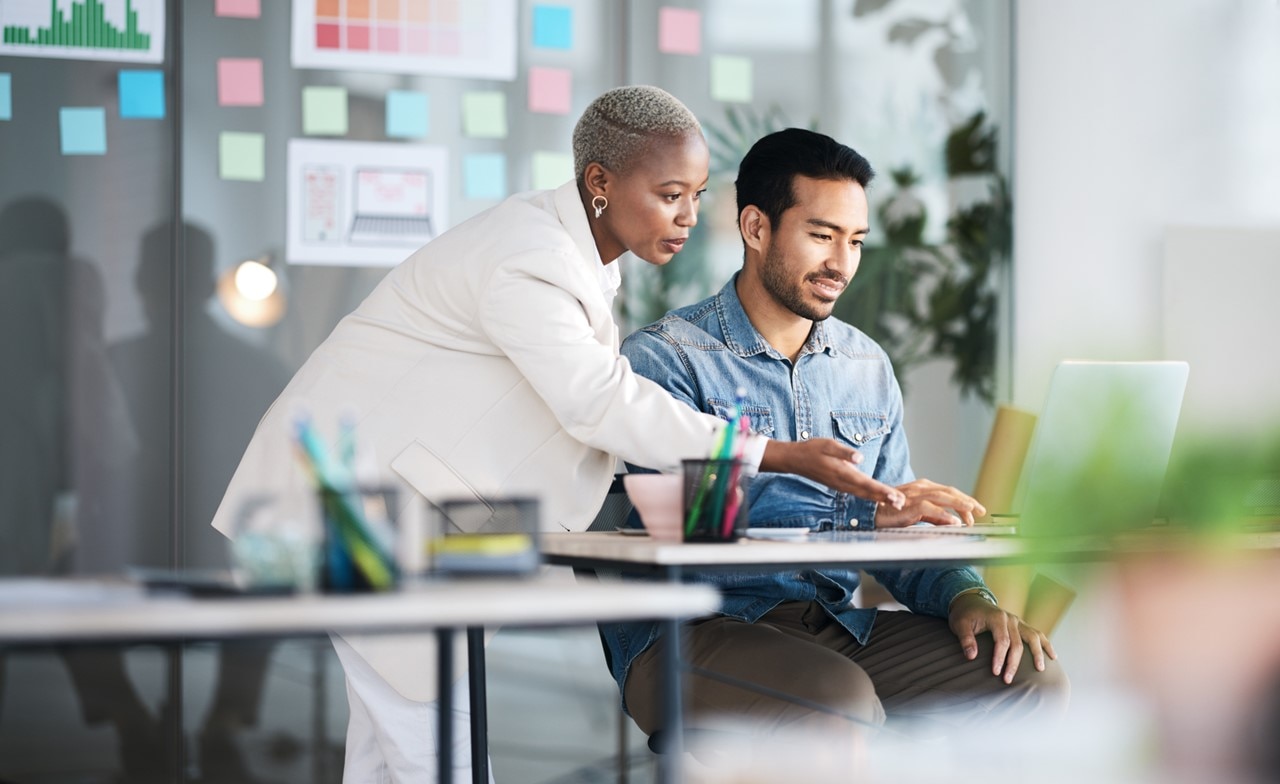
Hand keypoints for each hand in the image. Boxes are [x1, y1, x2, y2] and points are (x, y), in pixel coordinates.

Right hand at [761, 438, 905, 508]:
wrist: (795, 459)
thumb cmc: (812, 449)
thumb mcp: (827, 444)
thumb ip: (844, 452)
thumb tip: (859, 458)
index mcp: (841, 472)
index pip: (865, 483)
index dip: (881, 490)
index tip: (894, 496)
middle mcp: (842, 482)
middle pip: (867, 492)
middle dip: (885, 498)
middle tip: (901, 503)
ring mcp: (840, 485)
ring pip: (863, 494)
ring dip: (879, 498)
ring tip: (895, 503)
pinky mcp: (840, 485)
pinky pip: (858, 493)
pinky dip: (870, 496)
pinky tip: (879, 498)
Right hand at [873, 479, 985, 528]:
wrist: (870, 513)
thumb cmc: (891, 512)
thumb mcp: (917, 513)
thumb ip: (934, 516)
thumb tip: (953, 521)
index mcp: (923, 488)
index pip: (949, 491)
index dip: (964, 500)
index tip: (976, 510)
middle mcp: (921, 488)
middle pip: (949, 492)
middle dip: (967, 501)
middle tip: (980, 510)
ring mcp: (915, 495)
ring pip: (942, 497)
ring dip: (959, 504)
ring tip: (972, 511)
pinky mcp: (909, 505)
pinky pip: (930, 509)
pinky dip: (943, 515)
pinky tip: (954, 521)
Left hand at [948, 592, 1056, 683]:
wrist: (970, 601)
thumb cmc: (965, 614)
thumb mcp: (959, 624)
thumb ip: (965, 639)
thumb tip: (971, 656)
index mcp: (997, 618)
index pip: (1002, 641)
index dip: (1000, 658)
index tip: (995, 672)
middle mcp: (1010, 619)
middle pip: (1018, 643)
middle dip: (1013, 663)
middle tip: (1008, 680)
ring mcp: (1018, 621)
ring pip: (1033, 637)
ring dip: (1037, 653)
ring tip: (1040, 669)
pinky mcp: (1020, 625)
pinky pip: (1037, 634)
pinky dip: (1045, 644)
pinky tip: (1052, 656)